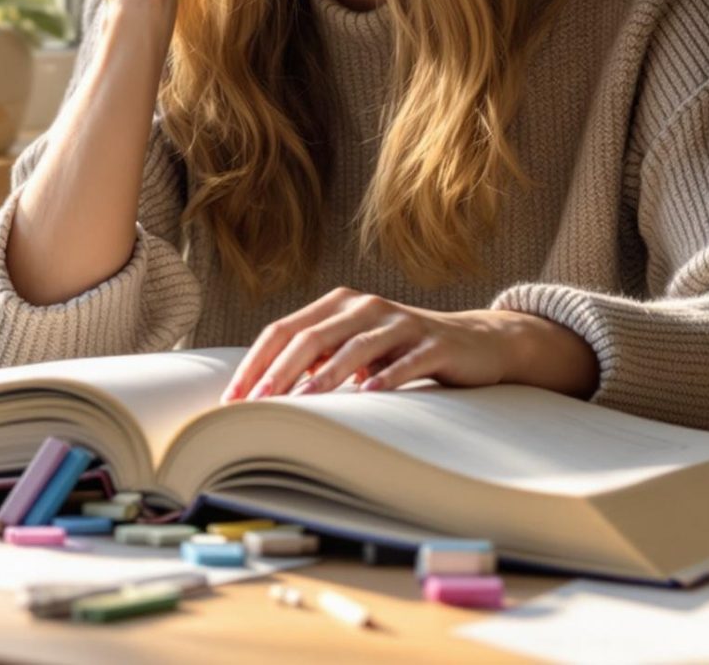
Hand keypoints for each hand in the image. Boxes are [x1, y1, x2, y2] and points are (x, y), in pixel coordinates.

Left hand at [219, 289, 596, 401]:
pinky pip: (406, 360)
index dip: (256, 362)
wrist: (474, 343)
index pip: (285, 330)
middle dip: (281, 371)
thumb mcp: (355, 350)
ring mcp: (401, 321)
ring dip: (327, 376)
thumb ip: (316, 360)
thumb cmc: (401, 352)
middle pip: (313, 336)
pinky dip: (387, 377)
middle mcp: (365, 306)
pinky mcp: (434, 342)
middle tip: (257, 403)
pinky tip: (370, 395)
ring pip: (356, 346)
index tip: (234, 398)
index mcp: (338, 304)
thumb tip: (261, 393)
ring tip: (303, 402)